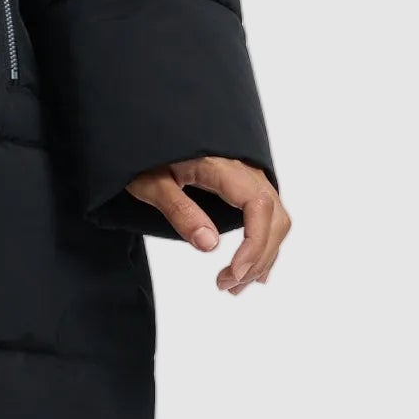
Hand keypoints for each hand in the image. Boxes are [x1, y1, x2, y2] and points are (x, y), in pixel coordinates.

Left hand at [125, 157, 291, 294]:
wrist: (143, 132)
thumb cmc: (144, 158)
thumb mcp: (151, 184)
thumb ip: (179, 210)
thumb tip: (210, 245)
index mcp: (222, 165)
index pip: (258, 205)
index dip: (255, 243)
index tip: (235, 273)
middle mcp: (244, 168)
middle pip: (273, 216)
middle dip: (258, 258)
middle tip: (226, 286)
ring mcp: (249, 176)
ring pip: (275, 219)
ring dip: (262, 256)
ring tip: (233, 286)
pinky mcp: (245, 185)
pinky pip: (268, 216)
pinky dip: (264, 245)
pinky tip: (251, 271)